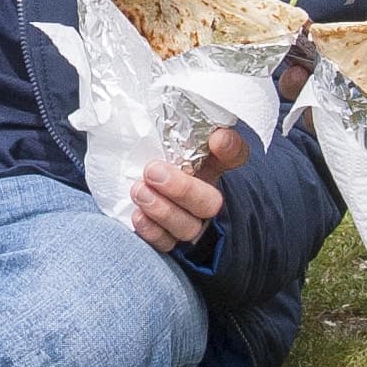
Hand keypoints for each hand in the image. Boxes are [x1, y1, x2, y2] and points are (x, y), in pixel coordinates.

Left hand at [130, 125, 246, 255]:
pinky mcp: (167, 238)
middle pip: (210, 202)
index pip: (234, 155)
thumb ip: (176, 125)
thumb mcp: (164, 137)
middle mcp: (205, 194)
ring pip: (188, 227)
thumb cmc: (151, 156)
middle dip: (183, 189)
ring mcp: (188, 220)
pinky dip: (152, 231)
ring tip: (139, 190)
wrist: (131, 180)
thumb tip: (190, 122)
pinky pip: (166, 244)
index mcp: (210, 164)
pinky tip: (138, 215)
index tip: (217, 139)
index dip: (230, 150)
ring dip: (163, 210)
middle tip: (153, 171)